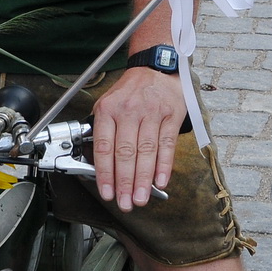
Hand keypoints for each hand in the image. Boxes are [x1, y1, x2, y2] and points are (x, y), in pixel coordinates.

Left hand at [91, 67, 184, 211]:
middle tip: (125, 203)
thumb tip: (101, 167)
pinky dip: (164, 165)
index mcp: (109, 109)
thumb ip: (104, 131)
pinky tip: (161, 181)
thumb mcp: (108, 104)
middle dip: (125, 182)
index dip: (105, 173)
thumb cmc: (130, 91)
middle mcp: (129, 110)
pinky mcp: (170, 115)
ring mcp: (151, 112)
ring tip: (140, 198)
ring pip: (146, 151)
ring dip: (143, 179)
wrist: (155, 67)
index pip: (104, 147)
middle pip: (126, 152)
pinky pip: (167, 144)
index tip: (107, 193)